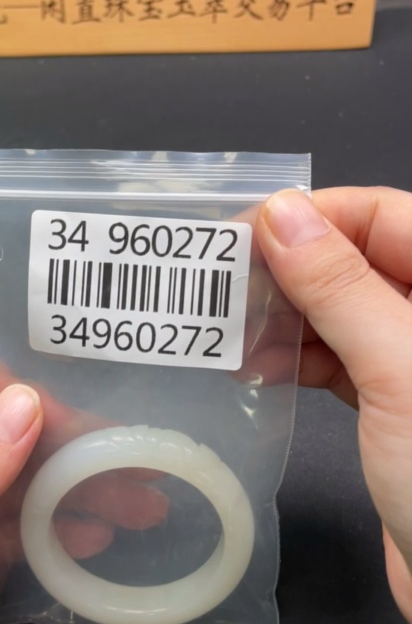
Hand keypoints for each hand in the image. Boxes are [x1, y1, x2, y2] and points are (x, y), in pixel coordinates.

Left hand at [0, 350, 166, 623]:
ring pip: (6, 483)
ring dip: (68, 489)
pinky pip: (2, 530)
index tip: (74, 418)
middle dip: (63, 444)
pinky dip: (47, 530)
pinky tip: (87, 536)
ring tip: (135, 502)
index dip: (13, 388)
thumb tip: (23, 404)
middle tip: (129, 460)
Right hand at [255, 186, 411, 623]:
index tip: (248, 232)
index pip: (384, 216)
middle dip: (294, 269)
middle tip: (229, 285)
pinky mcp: (398, 408)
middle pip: (360, 261)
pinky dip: (302, 359)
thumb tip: (282, 215)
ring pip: (345, 312)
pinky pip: (344, 360)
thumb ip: (341, 286)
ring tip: (237, 333)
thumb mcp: (398, 368)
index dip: (315, 217)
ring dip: (290, 317)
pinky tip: (264, 368)